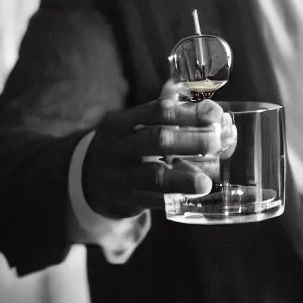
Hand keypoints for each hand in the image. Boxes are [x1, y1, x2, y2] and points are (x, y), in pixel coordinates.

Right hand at [82, 81, 235, 217]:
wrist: (86, 180)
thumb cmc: (122, 147)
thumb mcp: (132, 125)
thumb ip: (163, 113)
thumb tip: (203, 101)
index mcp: (123, 122)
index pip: (157, 111)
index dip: (188, 111)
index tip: (214, 113)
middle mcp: (120, 146)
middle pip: (157, 140)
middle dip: (191, 140)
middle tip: (216, 141)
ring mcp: (121, 175)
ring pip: (154, 174)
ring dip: (184, 176)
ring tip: (207, 179)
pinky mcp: (125, 200)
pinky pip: (152, 200)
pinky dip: (175, 196)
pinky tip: (195, 195)